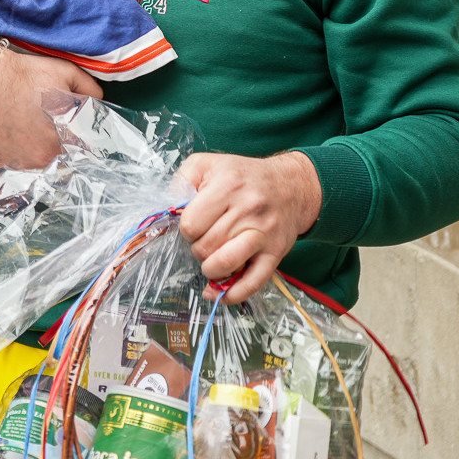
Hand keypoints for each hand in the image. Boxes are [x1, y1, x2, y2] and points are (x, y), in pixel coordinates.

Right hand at [0, 42, 101, 168]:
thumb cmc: (23, 74)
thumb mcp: (66, 72)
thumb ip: (90, 90)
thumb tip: (100, 104)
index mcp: (67, 139)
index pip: (85, 152)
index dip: (81, 142)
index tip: (75, 136)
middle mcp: (45, 158)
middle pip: (62, 165)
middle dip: (61, 153)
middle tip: (49, 135)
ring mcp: (20, 166)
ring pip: (38, 173)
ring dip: (39, 162)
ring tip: (31, 141)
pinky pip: (12, 175)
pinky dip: (15, 166)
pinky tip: (13, 149)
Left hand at [175, 151, 321, 303]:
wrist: (292, 186)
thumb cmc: (244, 177)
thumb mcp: (207, 164)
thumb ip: (182, 182)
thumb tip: (167, 211)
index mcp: (228, 186)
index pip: (191, 225)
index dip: (187, 229)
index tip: (196, 224)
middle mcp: (248, 209)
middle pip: (204, 247)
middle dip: (198, 248)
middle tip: (207, 238)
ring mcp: (263, 233)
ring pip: (223, 265)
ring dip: (210, 269)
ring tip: (212, 259)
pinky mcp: (275, 253)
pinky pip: (252, 283)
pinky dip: (232, 294)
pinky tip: (219, 293)